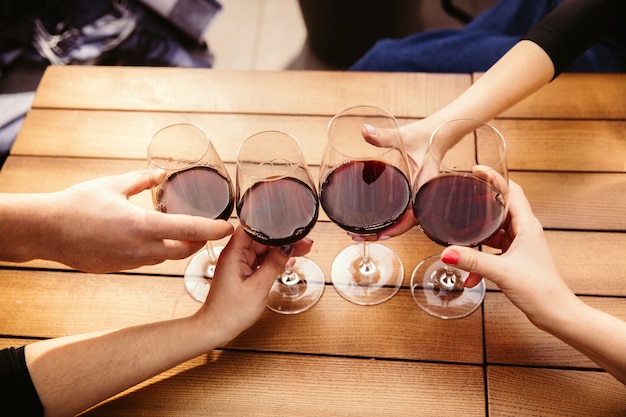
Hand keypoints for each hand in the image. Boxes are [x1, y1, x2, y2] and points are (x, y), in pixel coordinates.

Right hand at [42, 170, 233, 271]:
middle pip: (184, 251)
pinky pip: (146, 261)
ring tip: (183, 233)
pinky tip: (150, 239)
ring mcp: (129, 262)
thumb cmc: (76, 204)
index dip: (214, 230)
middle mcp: (140, 249)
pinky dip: (156, 252)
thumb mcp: (113, 185)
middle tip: (210, 231)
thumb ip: (142, 180)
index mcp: (142, 226)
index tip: (230, 228)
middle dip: (200, 243)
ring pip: (165, 258)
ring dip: (178, 247)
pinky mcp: (118, 269)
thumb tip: (161, 173)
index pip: (189, 230)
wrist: (45, 231)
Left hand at [196, 227, 312, 343]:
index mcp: (233, 252)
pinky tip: (288, 262)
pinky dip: (274, 261)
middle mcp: (235, 254)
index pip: (253, 227)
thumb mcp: (258, 287)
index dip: (272, 225)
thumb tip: (288, 247)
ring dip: (281, 250)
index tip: (290, 227)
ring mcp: (238, 263)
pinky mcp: (242, 272)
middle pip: (262, 238)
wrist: (216, 329)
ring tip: (302, 251)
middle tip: (304, 243)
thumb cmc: (230, 312)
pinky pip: (261, 261)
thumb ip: (274, 264)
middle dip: (283, 239)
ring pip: (263, 250)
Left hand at [346, 120, 431, 240]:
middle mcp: (421, 196)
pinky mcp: (412, 195)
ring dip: (385, 229)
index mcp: (423, 187)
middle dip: (383, 234)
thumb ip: (383, 135)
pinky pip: (402, 212)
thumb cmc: (424, 136)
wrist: (437, 134)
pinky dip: (389, 220)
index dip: (398, 228)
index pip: (413, 216)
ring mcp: (417, 197)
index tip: (382, 236)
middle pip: (404, 224)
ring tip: (361, 234)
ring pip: (403, 221)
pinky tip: (373, 223)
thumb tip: (364, 130)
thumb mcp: (402, 136)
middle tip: (358, 237)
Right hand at [440, 181, 574, 325]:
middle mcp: (524, 232)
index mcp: (527, 226)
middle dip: (479, 204)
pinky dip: (479, 259)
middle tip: (461, 198)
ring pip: (494, 231)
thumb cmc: (541, 290)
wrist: (556, 313)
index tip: (476, 170)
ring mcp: (520, 246)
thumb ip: (472, 261)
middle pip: (500, 207)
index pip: (512, 190)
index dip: (494, 177)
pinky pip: (492, 251)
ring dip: (477, 236)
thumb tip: (447, 252)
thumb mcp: (502, 271)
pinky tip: (470, 275)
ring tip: (459, 236)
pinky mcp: (515, 260)